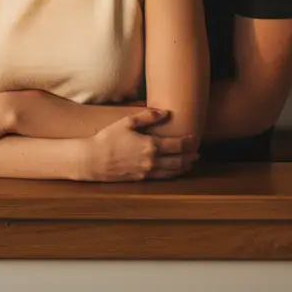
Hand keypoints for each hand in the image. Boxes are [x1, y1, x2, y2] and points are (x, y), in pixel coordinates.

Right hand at [80, 109, 199, 181]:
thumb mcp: (127, 122)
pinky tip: (175, 171)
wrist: (94, 160)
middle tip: (198, 152)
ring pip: (172, 171)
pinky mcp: (142, 179)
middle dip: (191, 156)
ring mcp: (147, 172)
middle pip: (179, 160)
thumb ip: (147, 116)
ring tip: (191, 162)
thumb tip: (165, 112)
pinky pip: (163, 178)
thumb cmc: (108, 138)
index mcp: (150, 145)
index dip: (189, 142)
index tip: (196, 137)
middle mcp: (152, 161)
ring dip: (184, 167)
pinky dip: (173, 174)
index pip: (177, 145)